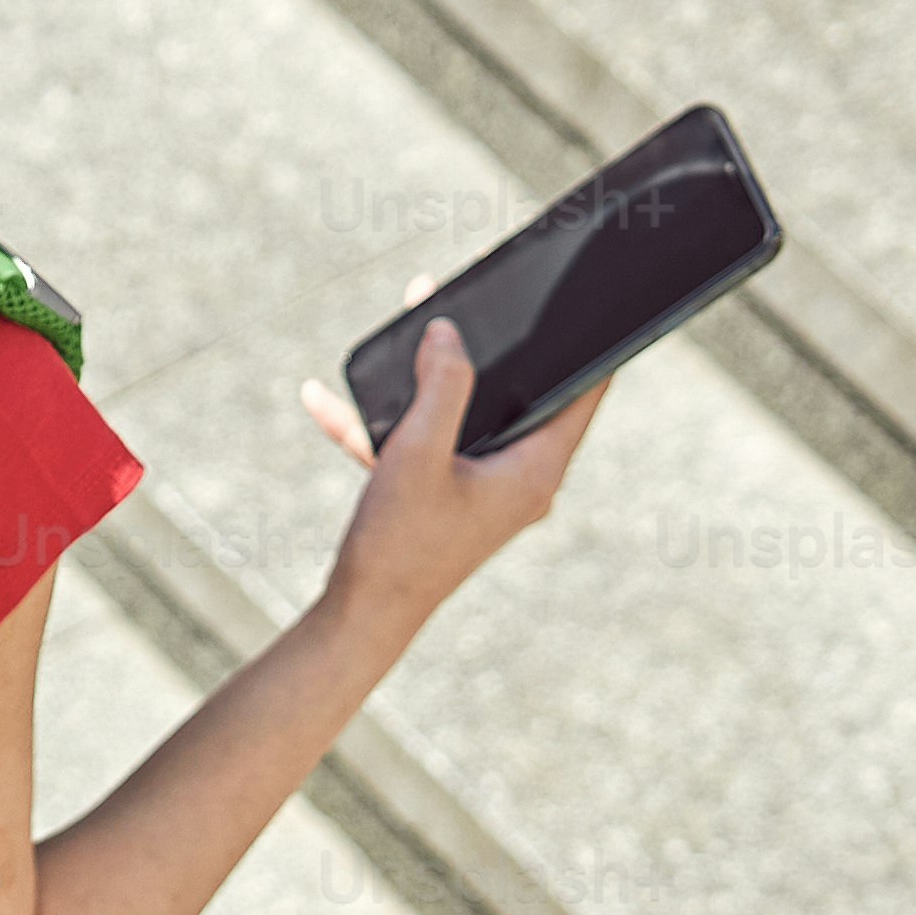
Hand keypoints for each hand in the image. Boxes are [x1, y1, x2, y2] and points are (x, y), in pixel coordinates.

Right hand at [294, 319, 598, 644]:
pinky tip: (326, 402)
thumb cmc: (399, 543)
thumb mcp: (418, 451)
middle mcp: (520, 479)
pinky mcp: (449, 497)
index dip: (588, 344)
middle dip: (490, 347)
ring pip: (467, 415)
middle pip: (520, 395)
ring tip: (407, 327)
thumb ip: (441, 385)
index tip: (583, 302)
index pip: (585, 392)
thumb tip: (449, 333)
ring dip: (429, 379)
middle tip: (477, 298)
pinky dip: (385, 426)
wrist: (362, 616)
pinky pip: (425, 446)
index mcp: (534, 470)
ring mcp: (484, 489)